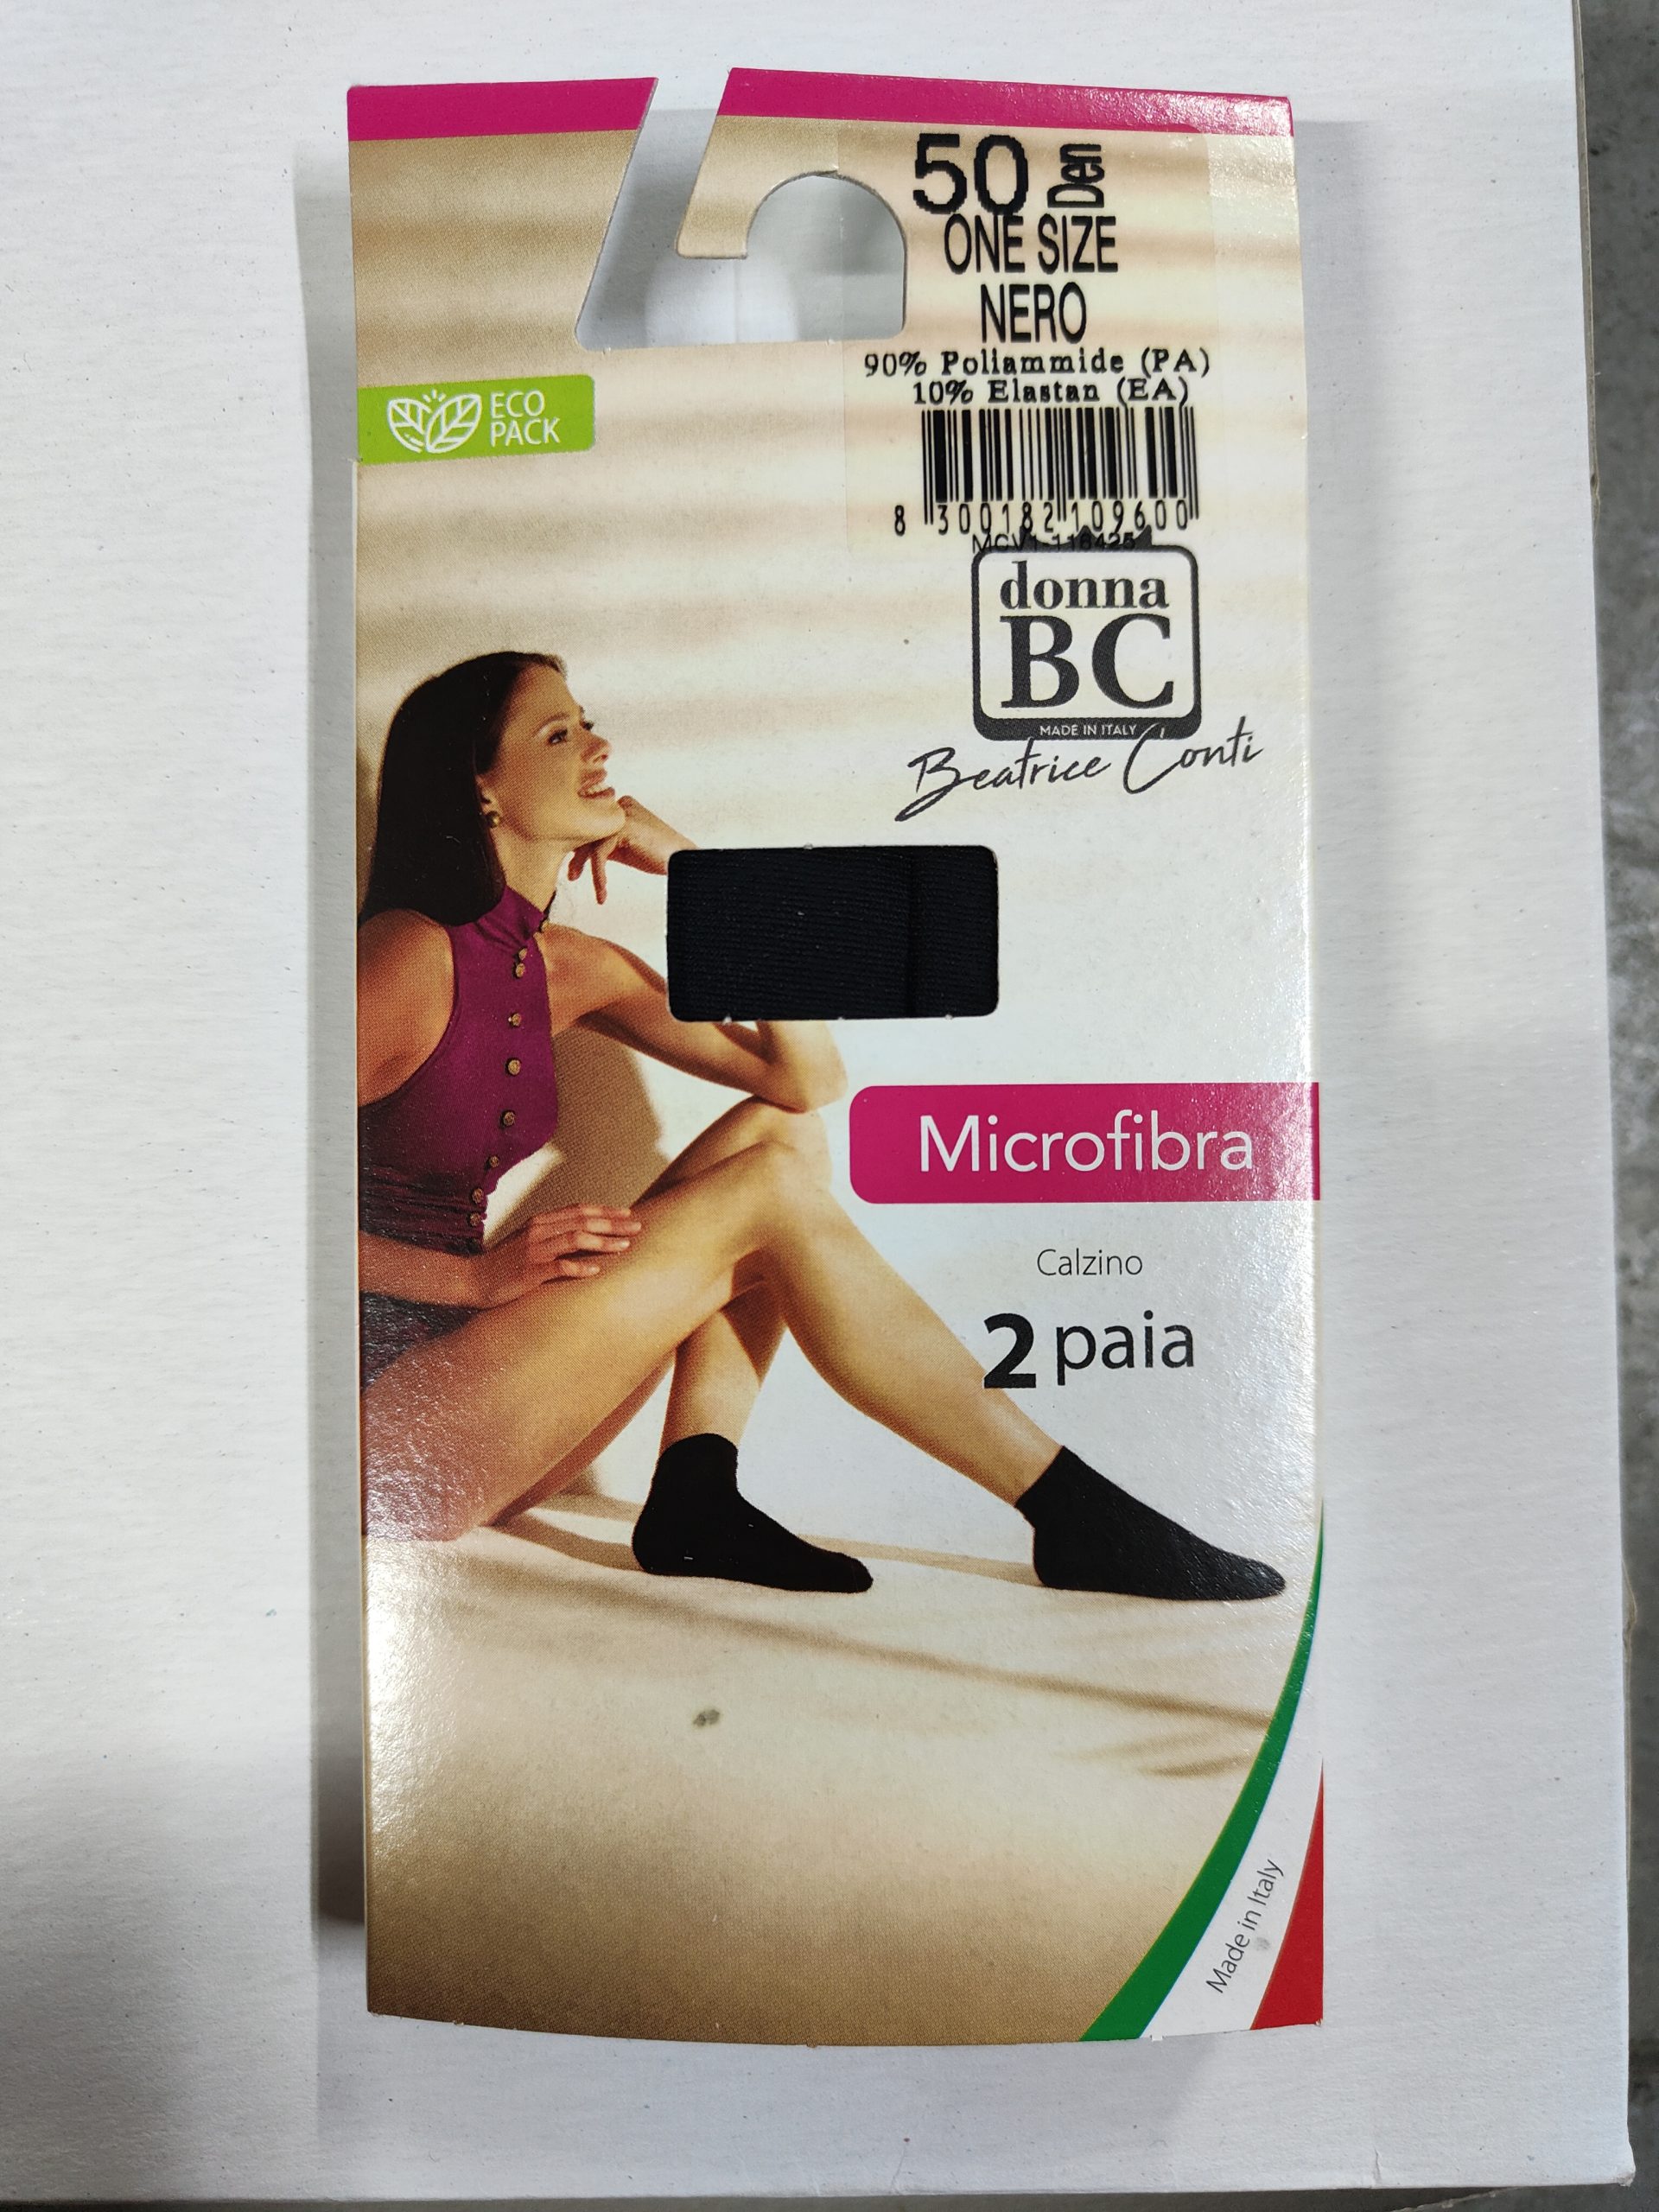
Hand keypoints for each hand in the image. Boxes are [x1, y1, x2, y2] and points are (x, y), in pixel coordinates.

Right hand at [470, 1204, 642, 1305]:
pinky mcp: (529, 1271)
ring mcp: (533, 1250)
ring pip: (575, 1238)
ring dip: (603, 1241)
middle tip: (637, 1227)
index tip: (628, 1214)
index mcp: (539, 1221)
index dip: (605, 1210)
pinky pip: (559, 1266)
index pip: (578, 1209)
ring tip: (624, 1247)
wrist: (471, 1279)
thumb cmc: (503, 1264)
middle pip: (582, 1220)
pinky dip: (579, 1266)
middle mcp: (538, 1230)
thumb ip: (551, 1235)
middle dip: (613, 1223)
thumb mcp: (527, 1242)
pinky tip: (596, 1270)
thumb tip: (582, 1235)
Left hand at [568, 796, 692, 904]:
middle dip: (577, 856)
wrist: (684, 861)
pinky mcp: (625, 827)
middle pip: (587, 830)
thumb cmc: (658, 856)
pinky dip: (599, 875)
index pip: (590, 824)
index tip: (574, 869)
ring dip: (586, 868)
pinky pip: (600, 853)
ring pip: (591, 841)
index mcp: (621, 806)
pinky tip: (602, 891)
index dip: (579, 847)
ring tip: (595, 890)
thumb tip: (575, 852)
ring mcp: (623, 814)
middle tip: (572, 876)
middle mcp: (620, 805)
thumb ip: (604, 844)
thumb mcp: (624, 848)